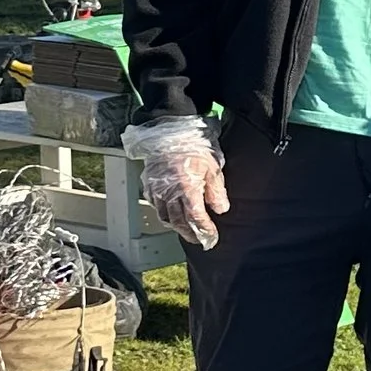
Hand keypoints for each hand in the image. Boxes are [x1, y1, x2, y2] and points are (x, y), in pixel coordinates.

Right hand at [126, 116, 229, 248]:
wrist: (169, 130)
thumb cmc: (193, 145)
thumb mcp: (212, 166)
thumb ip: (216, 191)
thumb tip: (221, 209)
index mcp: (187, 188)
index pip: (196, 217)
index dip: (204, 229)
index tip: (211, 236)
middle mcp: (169, 193)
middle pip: (179, 222)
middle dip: (190, 233)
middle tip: (200, 240)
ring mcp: (157, 189)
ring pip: (165, 216)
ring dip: (177, 227)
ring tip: (187, 231)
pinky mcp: (149, 184)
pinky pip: (156, 205)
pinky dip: (164, 214)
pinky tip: (171, 215)